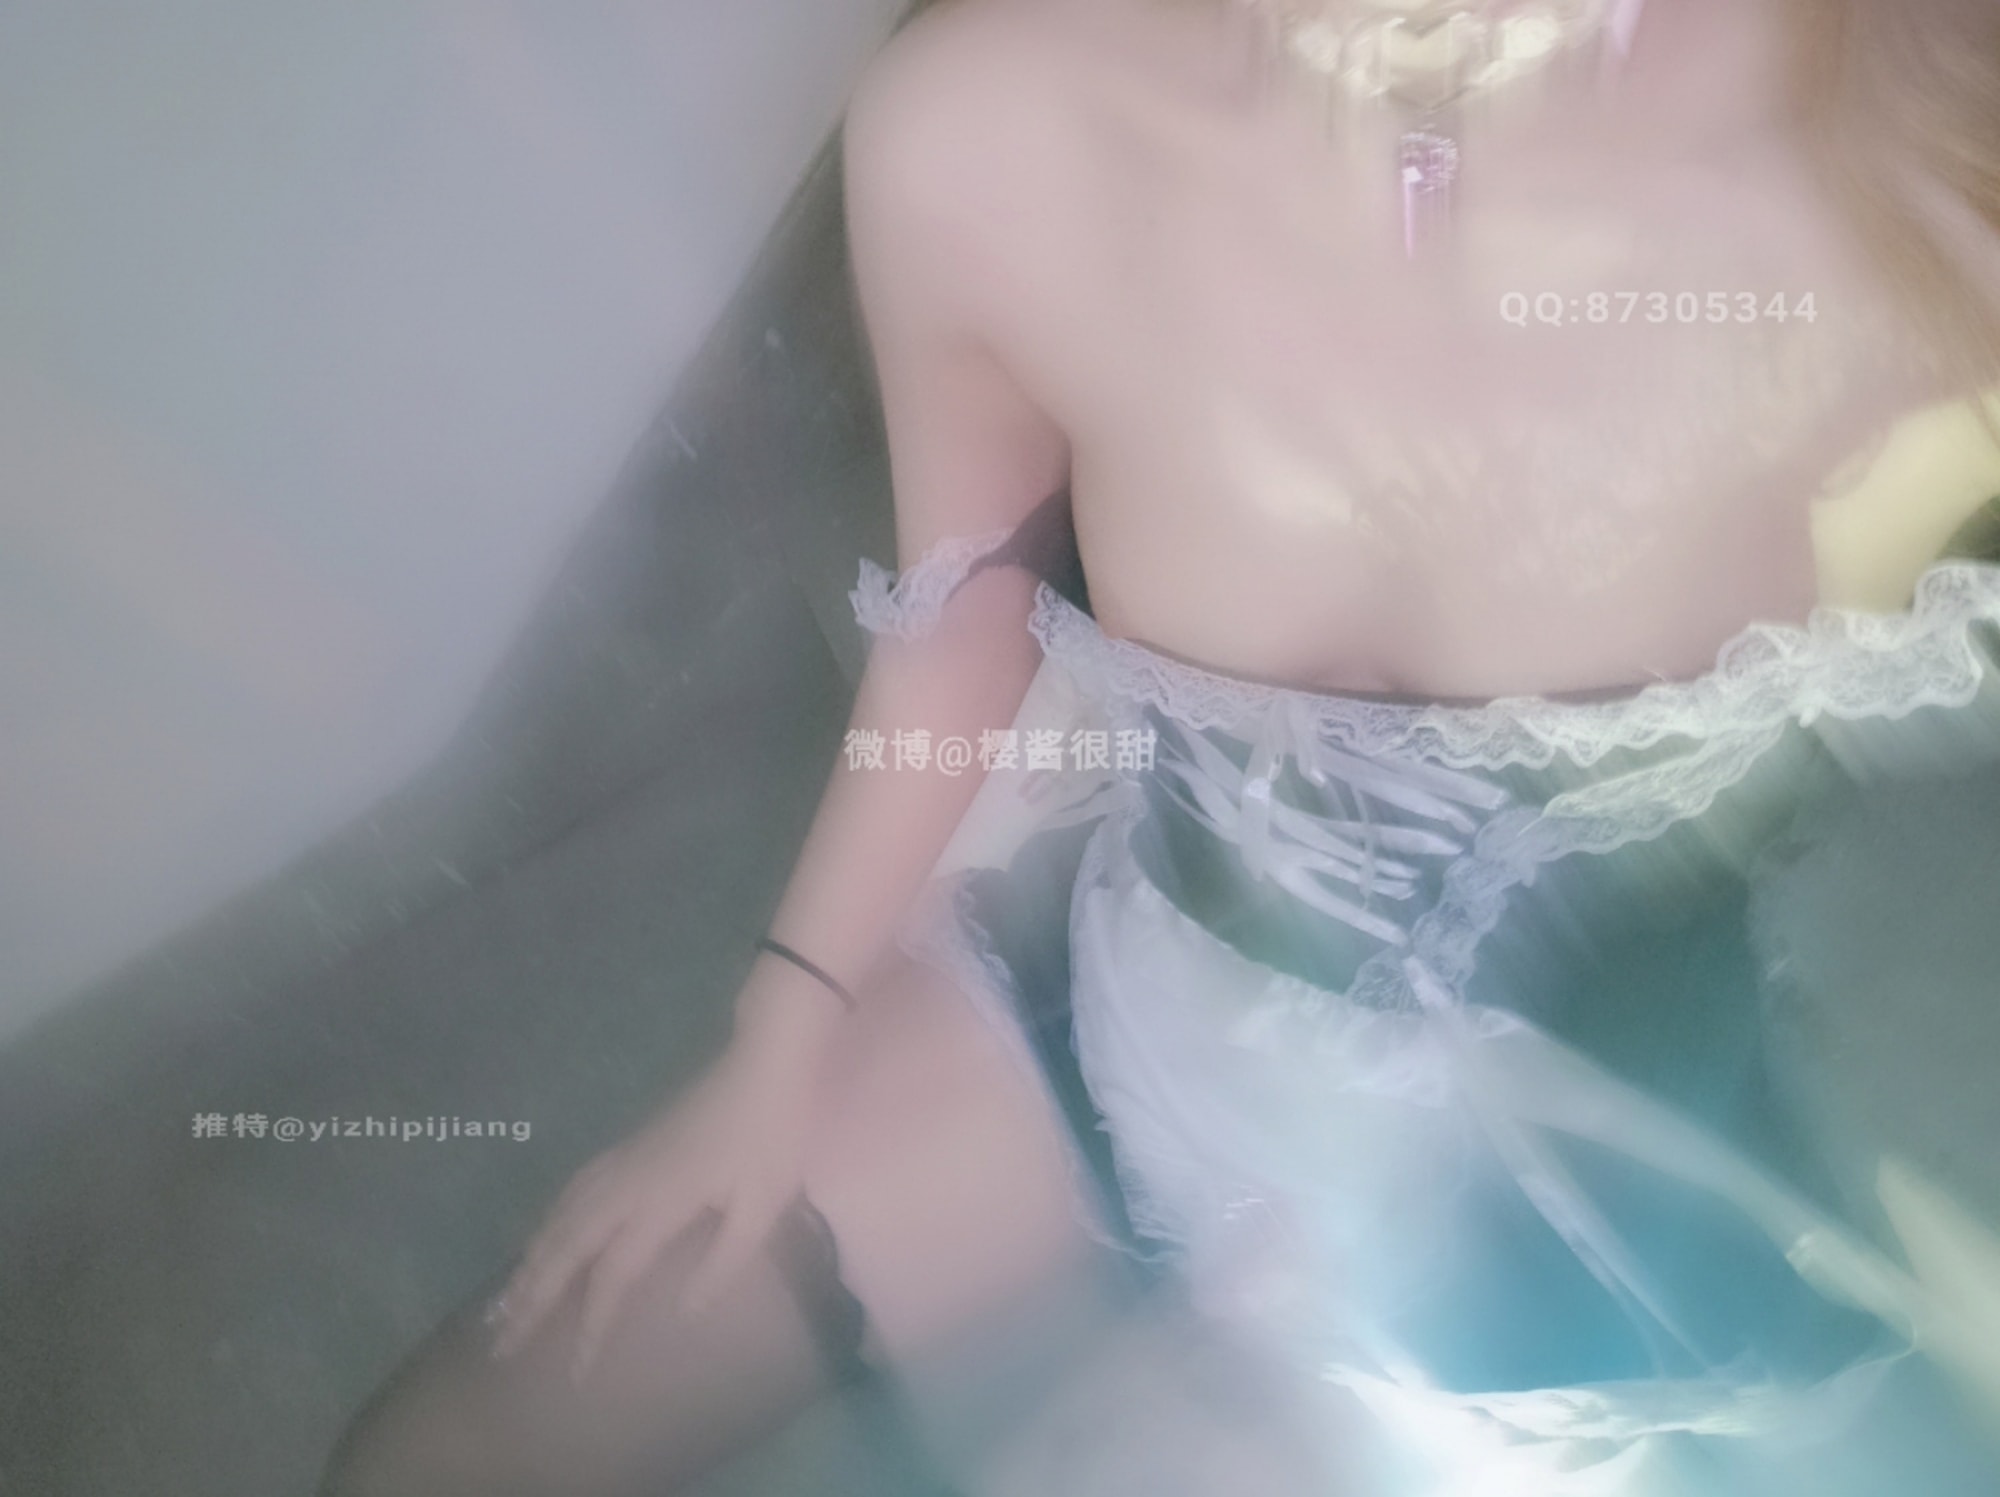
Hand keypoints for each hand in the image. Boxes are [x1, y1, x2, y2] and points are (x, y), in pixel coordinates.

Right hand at [490, 971, 843, 1380]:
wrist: (763, 1061)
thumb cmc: (771, 1136)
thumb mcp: (762, 1207)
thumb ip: (722, 1265)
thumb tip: (683, 1316)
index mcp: (657, 1205)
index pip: (612, 1279)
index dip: (591, 1328)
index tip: (573, 1375)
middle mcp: (624, 1185)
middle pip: (564, 1251)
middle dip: (530, 1301)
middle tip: (499, 1345)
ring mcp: (620, 1162)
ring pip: (558, 1220)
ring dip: (528, 1265)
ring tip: (502, 1304)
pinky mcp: (626, 1147)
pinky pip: (569, 1194)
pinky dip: (545, 1225)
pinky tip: (540, 1238)